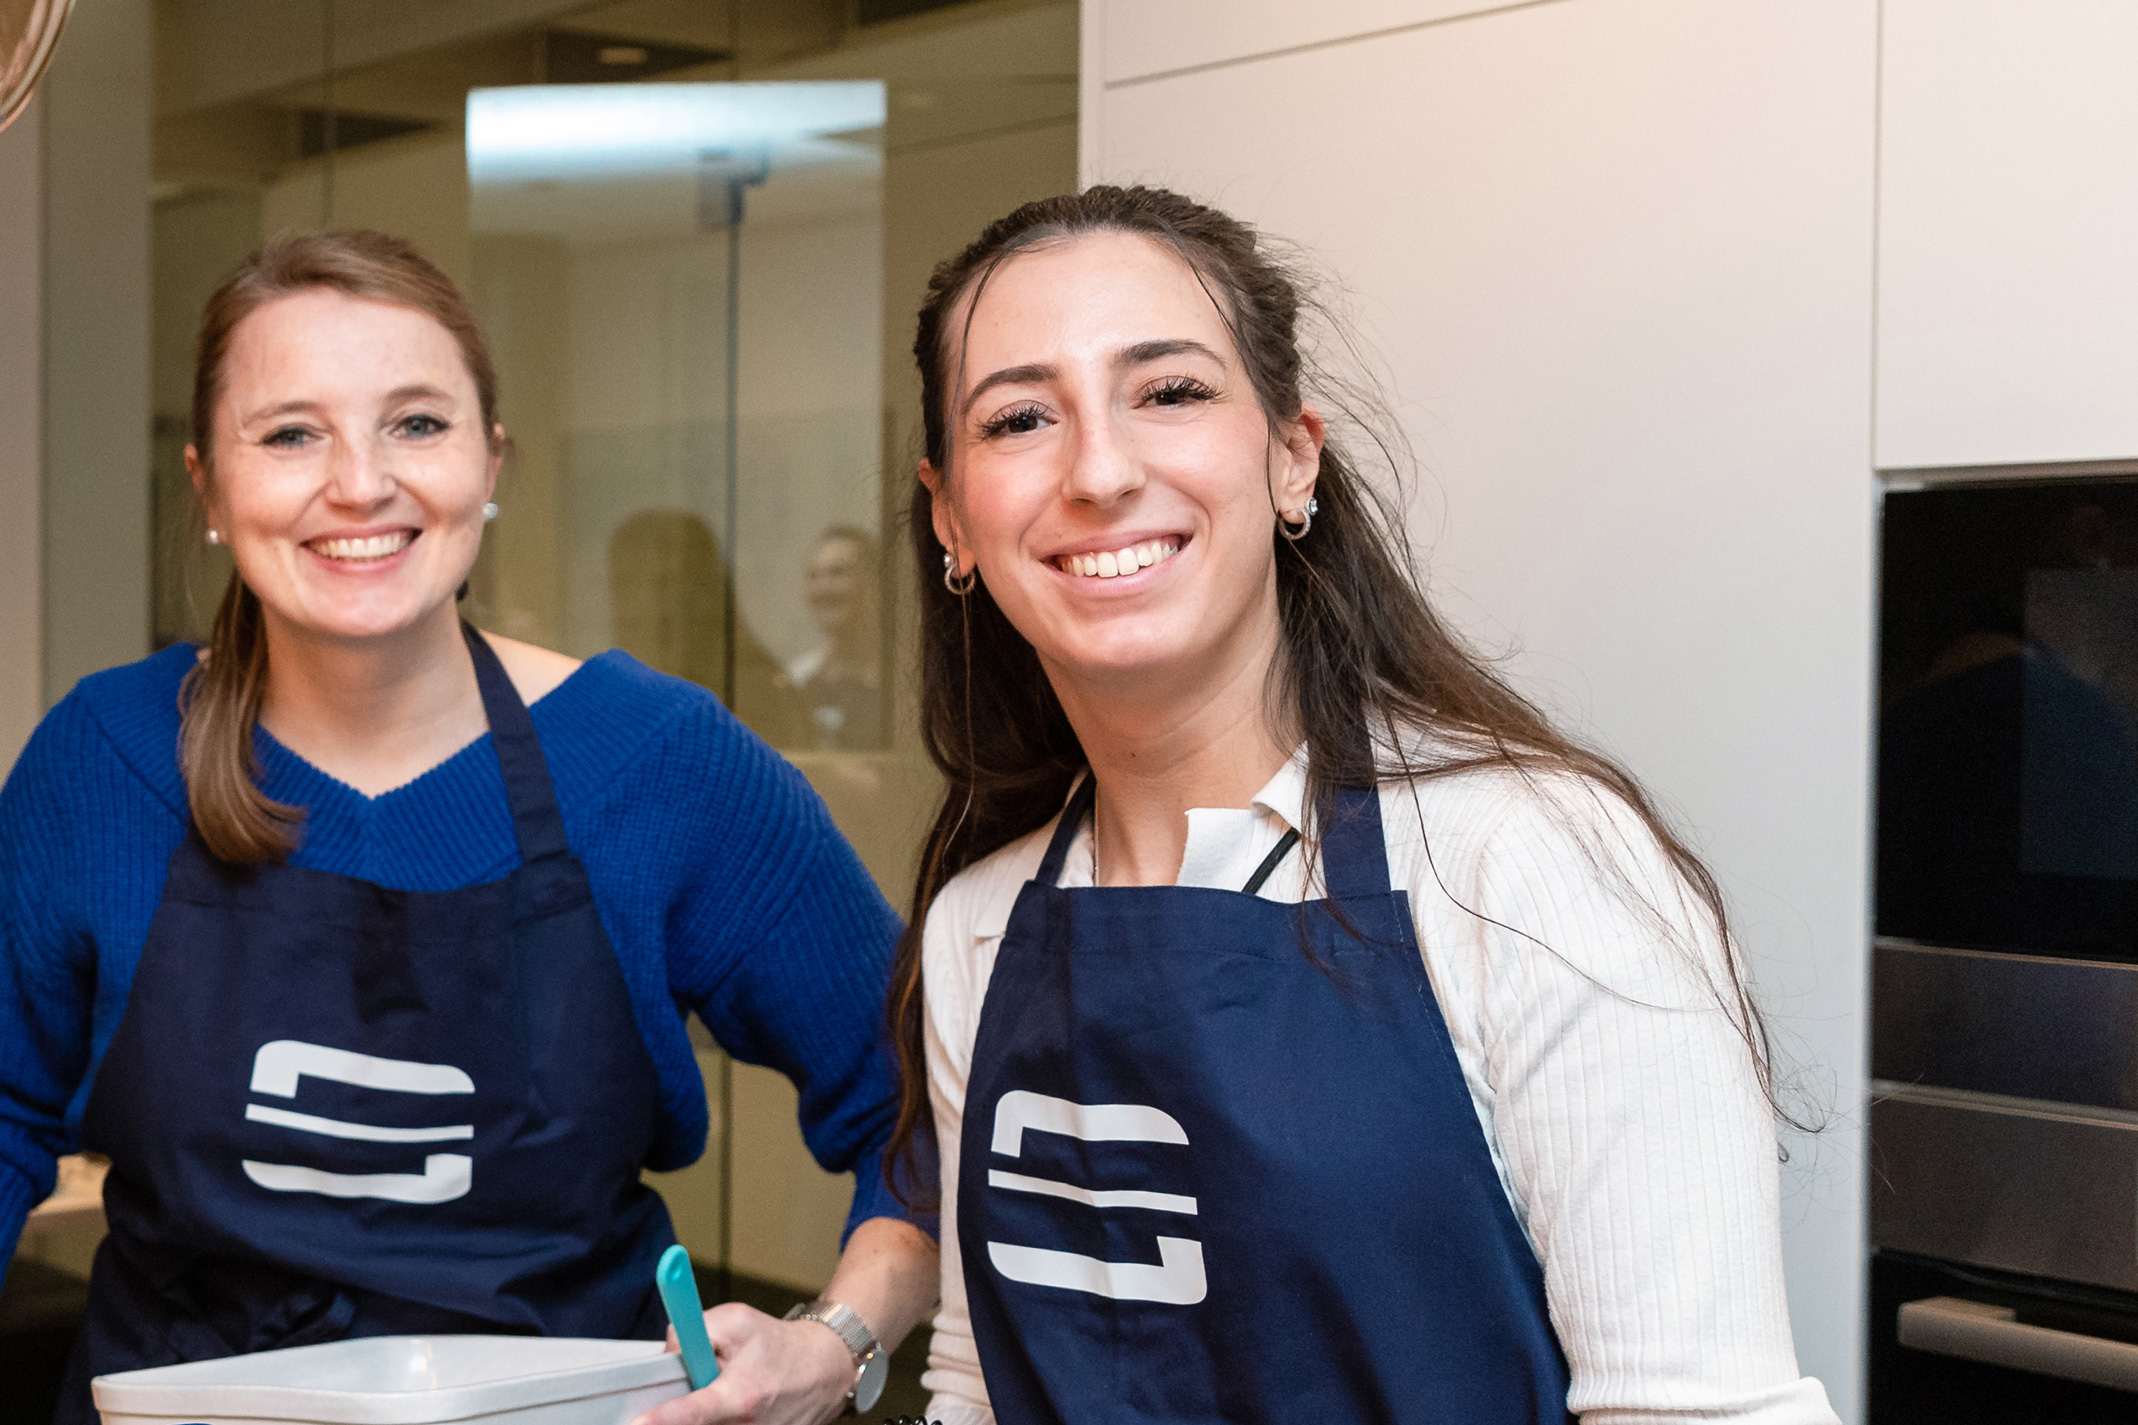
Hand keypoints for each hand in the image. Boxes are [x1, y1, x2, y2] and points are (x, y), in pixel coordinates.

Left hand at [633, 1303, 855, 1424]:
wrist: (823, 1371)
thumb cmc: (778, 1347)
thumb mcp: (738, 1320)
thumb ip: (697, 1330)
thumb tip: (668, 1352)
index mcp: (742, 1396)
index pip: (696, 1412)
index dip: (664, 1419)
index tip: (639, 1423)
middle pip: (690, 1421)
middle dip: (684, 1397)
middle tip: (704, 1377)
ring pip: (701, 1423)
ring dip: (705, 1406)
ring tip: (728, 1389)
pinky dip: (718, 1416)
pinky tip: (735, 1405)